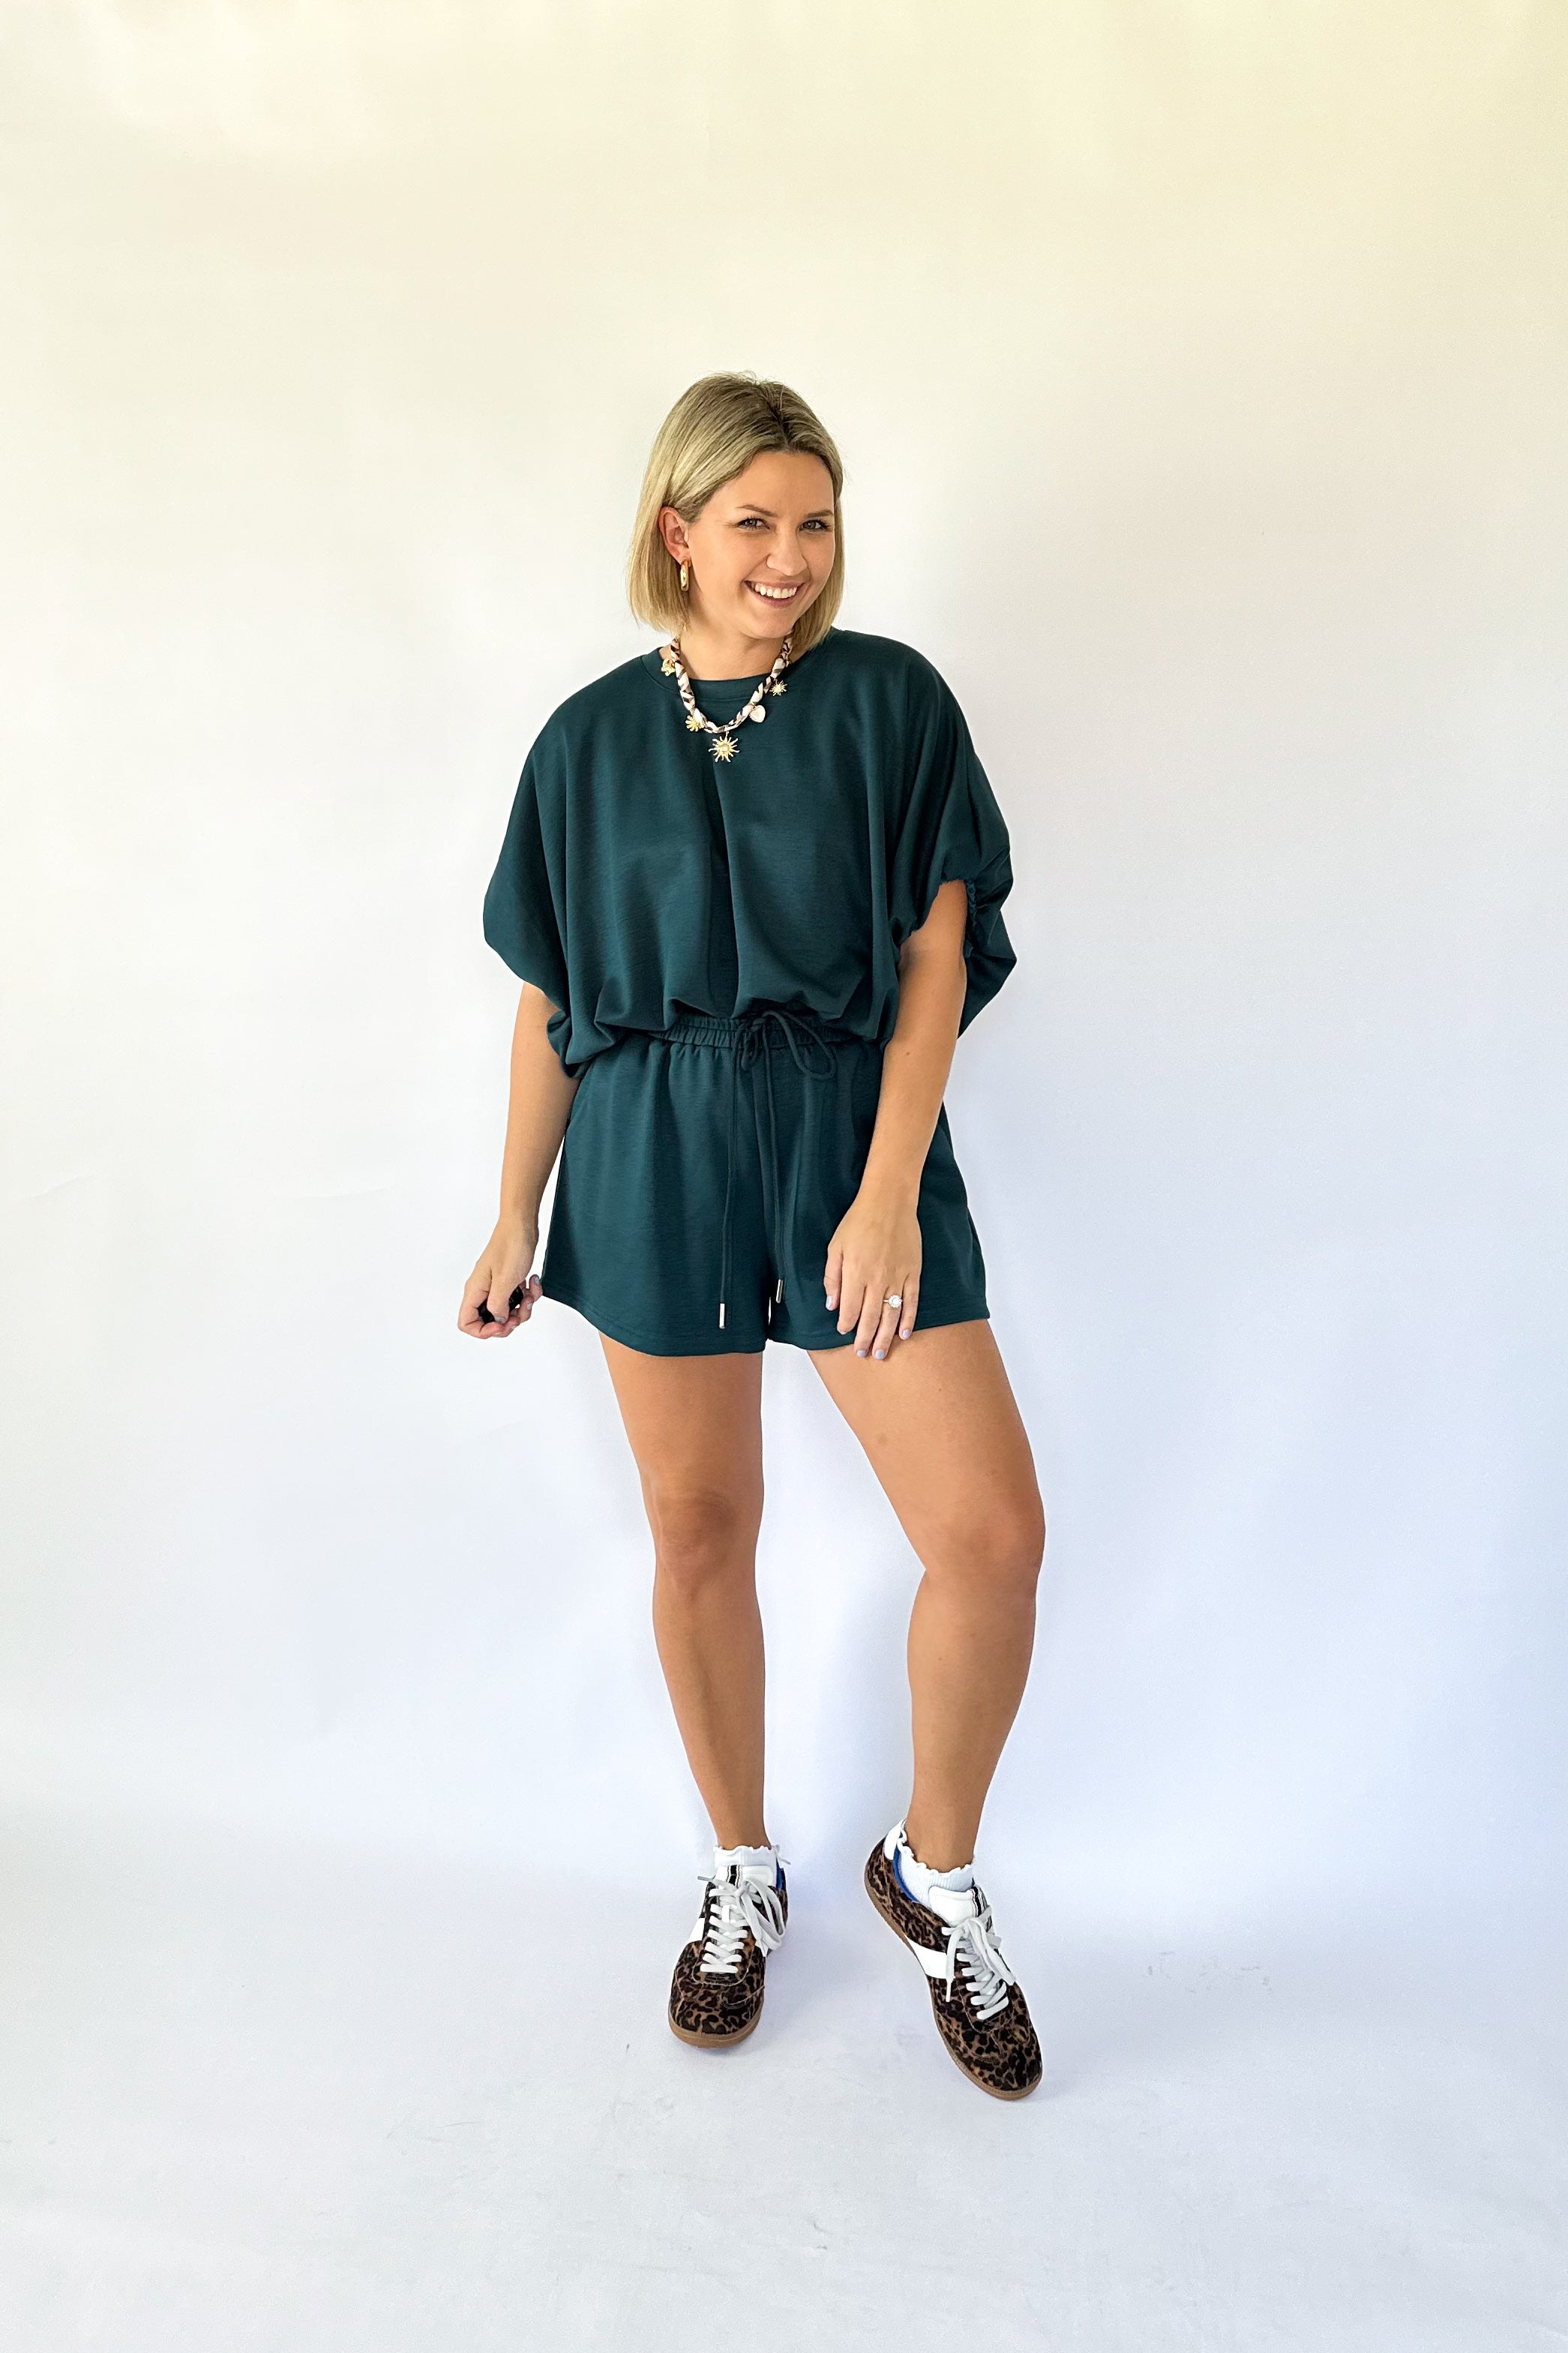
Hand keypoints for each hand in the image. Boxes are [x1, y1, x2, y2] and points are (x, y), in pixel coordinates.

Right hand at [459, 1221, 543, 1338]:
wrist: (522, 1225)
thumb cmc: (511, 1246)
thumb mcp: (505, 1280)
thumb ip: (499, 1305)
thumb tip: (499, 1319)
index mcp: (475, 1290)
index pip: (466, 1323)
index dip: (484, 1330)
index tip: (502, 1324)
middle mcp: (483, 1291)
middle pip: (489, 1321)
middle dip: (509, 1321)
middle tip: (521, 1312)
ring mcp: (495, 1287)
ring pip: (506, 1312)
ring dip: (522, 1308)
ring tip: (530, 1294)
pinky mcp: (508, 1283)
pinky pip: (516, 1300)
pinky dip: (528, 1296)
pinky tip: (532, 1283)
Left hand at [823, 1186, 920, 1360]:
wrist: (889, 1203)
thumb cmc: (859, 1222)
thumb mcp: (835, 1247)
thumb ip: (832, 1278)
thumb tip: (832, 1305)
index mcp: (855, 1273)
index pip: (850, 1310)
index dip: (846, 1325)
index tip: (844, 1333)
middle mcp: (877, 1279)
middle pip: (870, 1318)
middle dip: (864, 1339)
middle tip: (862, 1354)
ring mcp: (897, 1277)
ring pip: (891, 1315)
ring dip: (885, 1337)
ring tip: (880, 1353)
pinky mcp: (913, 1273)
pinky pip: (911, 1302)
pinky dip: (908, 1320)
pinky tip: (904, 1334)